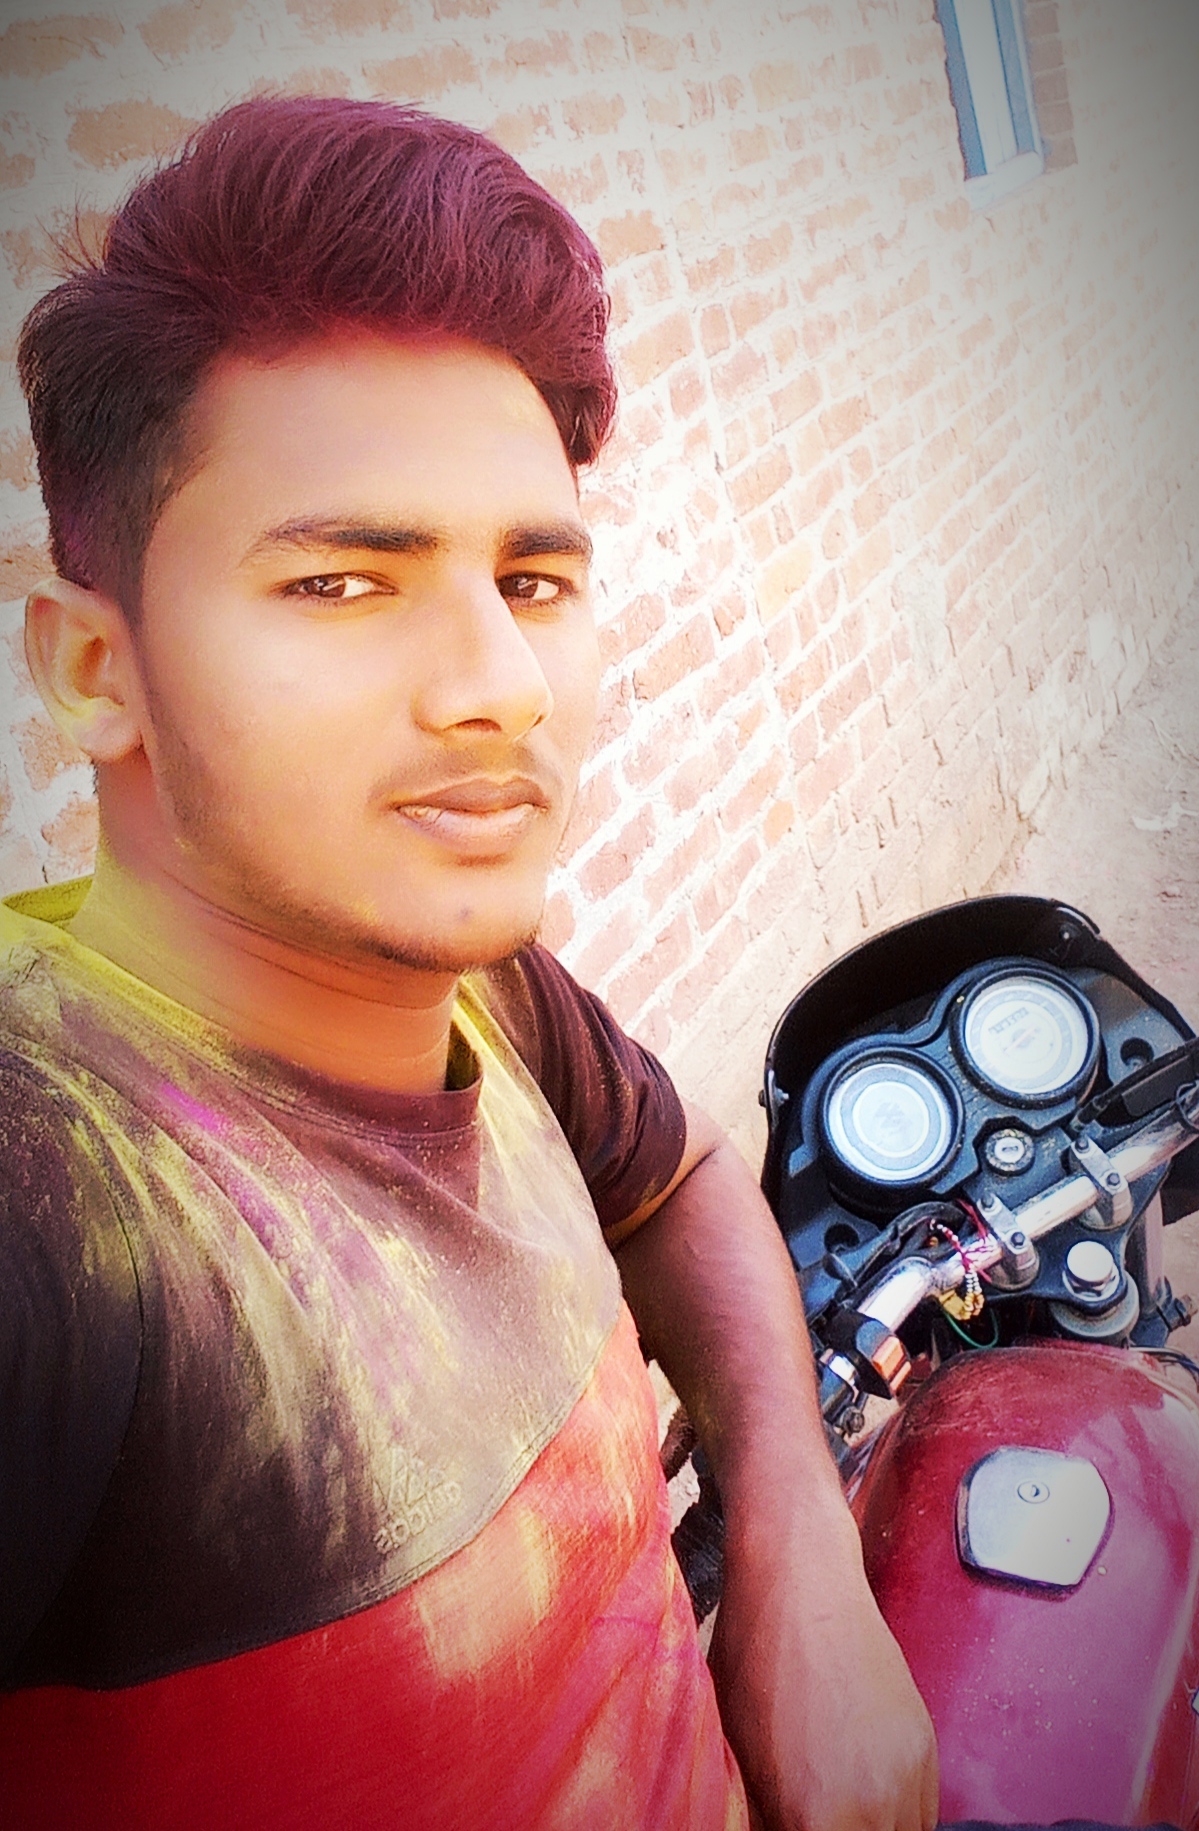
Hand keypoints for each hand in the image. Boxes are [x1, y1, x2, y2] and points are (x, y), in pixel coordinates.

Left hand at [707, 1517, 938, 1830]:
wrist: (802, 1580)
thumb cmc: (753, 1658)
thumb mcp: (738, 1754)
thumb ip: (767, 1815)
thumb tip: (775, 1830)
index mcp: (816, 1815)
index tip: (788, 1824)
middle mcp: (873, 1805)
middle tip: (811, 1814)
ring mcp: (908, 1774)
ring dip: (873, 1830)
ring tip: (838, 1807)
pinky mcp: (924, 1744)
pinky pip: (923, 1807)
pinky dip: (896, 1810)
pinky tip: (862, 1787)